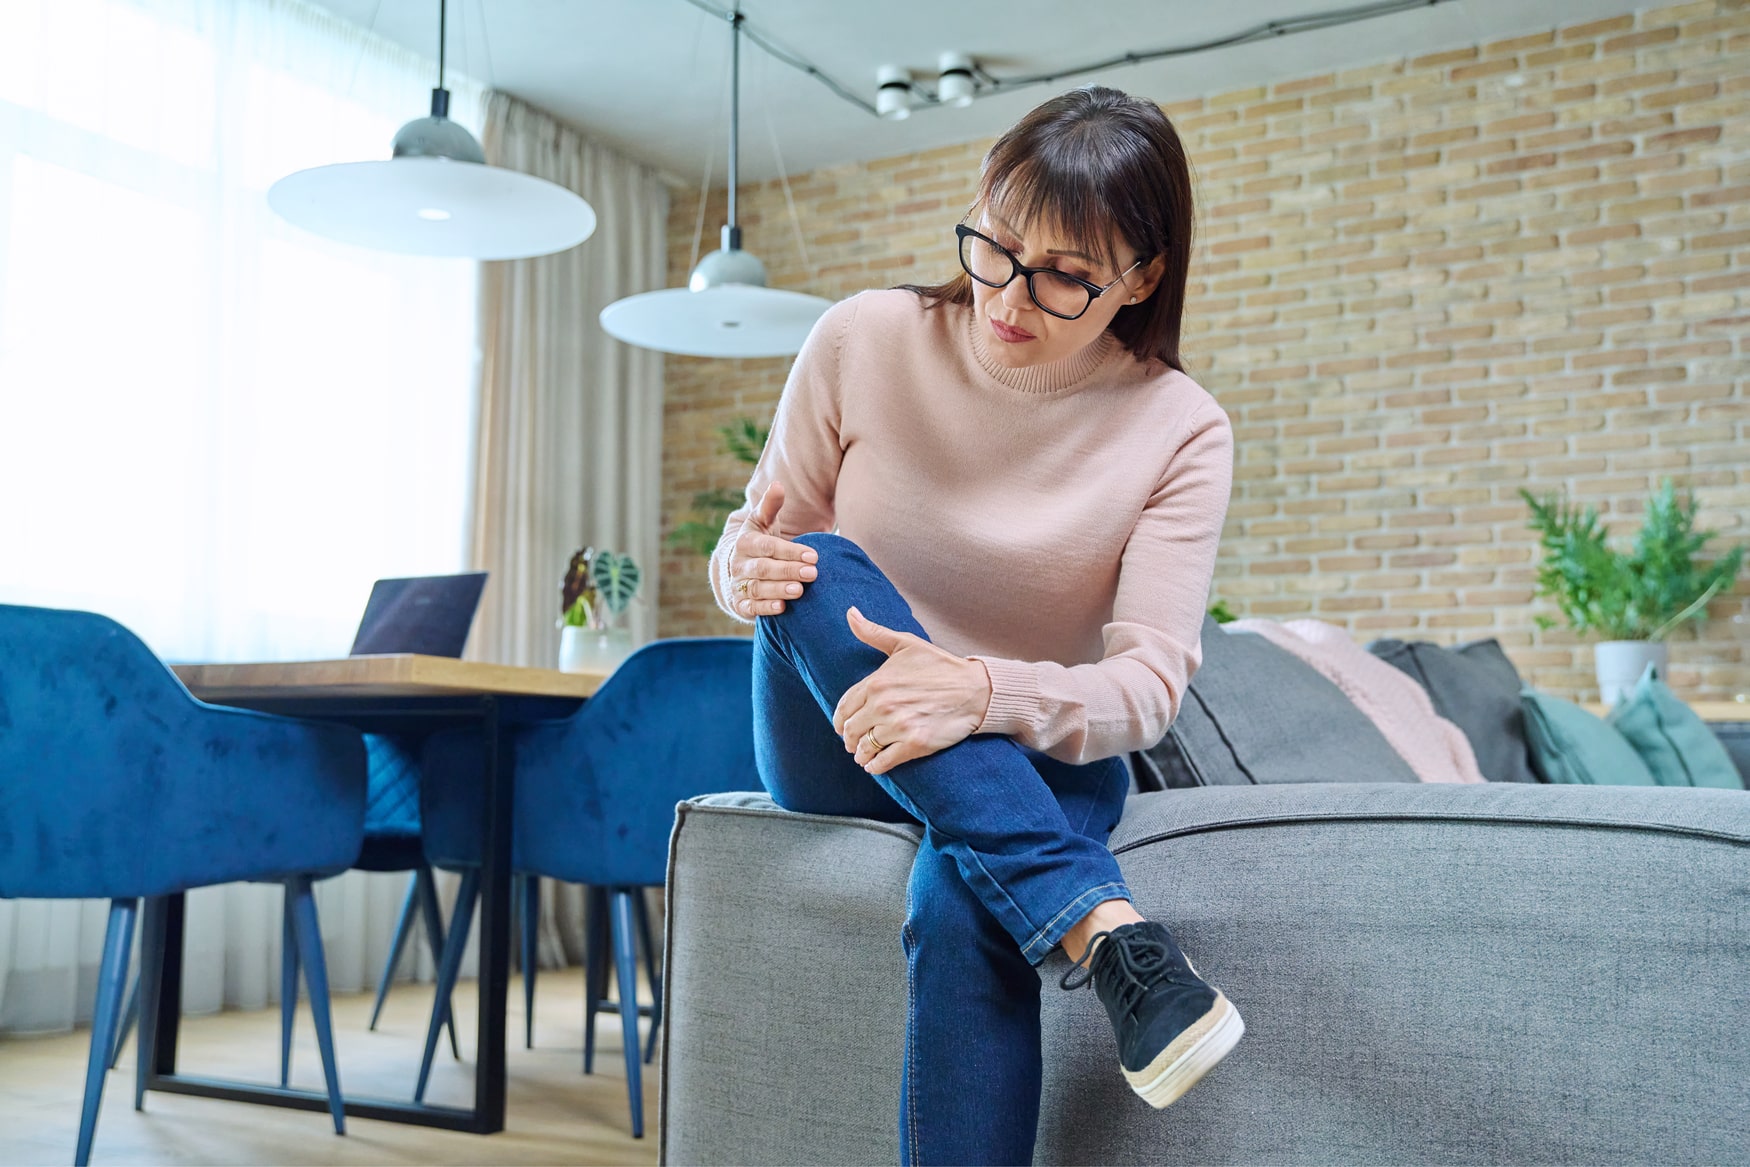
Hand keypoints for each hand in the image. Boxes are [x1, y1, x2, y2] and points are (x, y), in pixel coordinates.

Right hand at [726, 481, 817, 618]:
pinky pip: (750, 608)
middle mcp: (739, 564)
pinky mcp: (740, 603)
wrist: (739, 567)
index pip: (768, 547)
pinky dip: (764, 608)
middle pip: (763, 568)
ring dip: (778, 590)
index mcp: (745, 542)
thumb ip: (771, 505)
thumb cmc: (759, 541)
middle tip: (812, 574)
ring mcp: (738, 585)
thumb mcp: (762, 522)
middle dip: (788, 571)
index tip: (814, 555)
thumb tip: (778, 485)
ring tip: (800, 591)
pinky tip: (782, 608)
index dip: (790, 551)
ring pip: (757, 588)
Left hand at [832, 607, 992, 775]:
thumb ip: (874, 633)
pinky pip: (883, 762)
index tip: (841, 726)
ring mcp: (899, 726)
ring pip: (865, 747)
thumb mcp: (906, 644)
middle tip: (852, 743)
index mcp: (877, 682)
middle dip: (849, 738)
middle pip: (852, 730)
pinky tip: (875, 765)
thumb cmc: (940, 666)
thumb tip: (850, 613)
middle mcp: (883, 705)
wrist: (976, 689)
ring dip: (861, 753)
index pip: (845, 707)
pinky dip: (875, 766)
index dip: (840, 720)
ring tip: (864, 755)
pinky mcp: (915, 744)